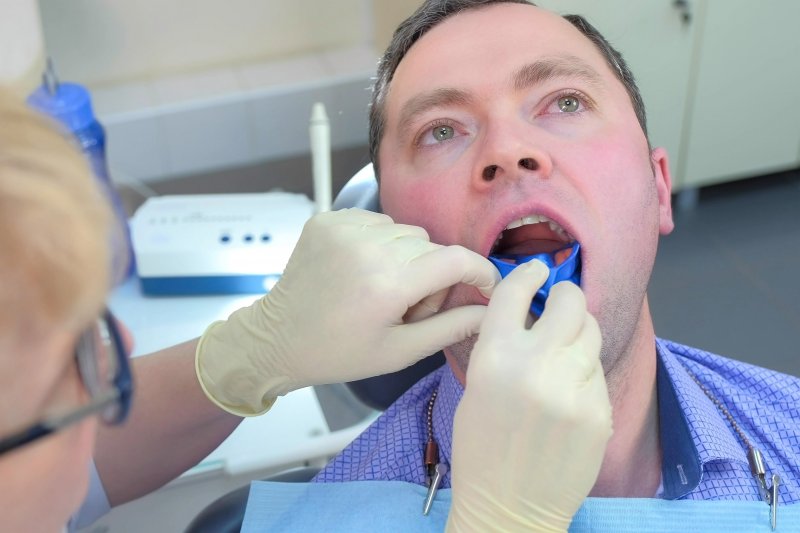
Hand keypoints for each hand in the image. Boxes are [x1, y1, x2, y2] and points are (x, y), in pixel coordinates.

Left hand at [195, 208, 499, 415]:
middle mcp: (367, 247)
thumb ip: (451, 328)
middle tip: (408, 308)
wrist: (276, 340)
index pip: (456, 260)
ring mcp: (344, 228)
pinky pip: (377, 221)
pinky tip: (363, 270)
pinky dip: (380, 242)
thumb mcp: (399, 351)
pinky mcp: (328, 219)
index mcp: (387, 284)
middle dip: (433, 276)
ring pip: (406, 232)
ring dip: (406, 257)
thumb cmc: (338, 353)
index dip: (479, 272)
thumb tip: (491, 311)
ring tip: (382, 288)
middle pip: (431, 247)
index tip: (484, 286)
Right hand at [446, 260, 611, 531]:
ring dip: (578, 331)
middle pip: (570, 301)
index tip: (536, 270)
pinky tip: (570, 389)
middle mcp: (538, 365)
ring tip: (565, 347)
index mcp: (495, 357)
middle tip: (559, 302)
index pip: (516, 290)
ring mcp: (575, 388)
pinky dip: (585, 369)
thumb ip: (501, 345)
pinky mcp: (600, 411)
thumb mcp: (475, 387)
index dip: (528, 272)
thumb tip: (529, 311)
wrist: (508, 508)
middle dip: (565, 295)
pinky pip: (598, 370)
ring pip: (591, 332)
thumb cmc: (481, 449)